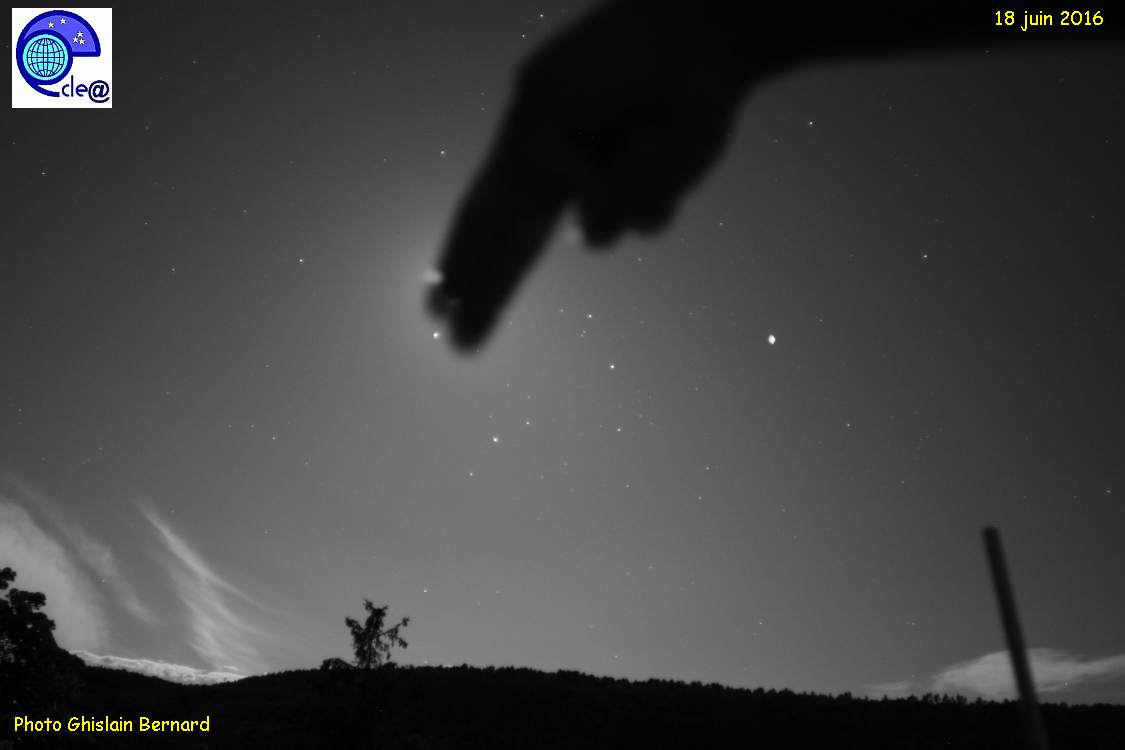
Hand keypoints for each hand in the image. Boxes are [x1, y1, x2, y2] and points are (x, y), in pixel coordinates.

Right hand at [428, 0, 754, 349]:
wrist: (695, 37)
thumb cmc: (612, 57)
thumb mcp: (548, 100)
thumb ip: (533, 165)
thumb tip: (558, 225)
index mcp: (525, 151)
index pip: (482, 215)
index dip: (458, 260)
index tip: (434, 303)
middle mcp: (562, 181)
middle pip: (517, 252)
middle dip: (489, 297)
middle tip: (459, 344)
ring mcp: (608, 191)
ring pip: (599, 232)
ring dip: (614, 185)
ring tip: (634, 128)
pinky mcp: (655, 195)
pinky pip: (646, 220)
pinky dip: (652, 181)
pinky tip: (662, 137)